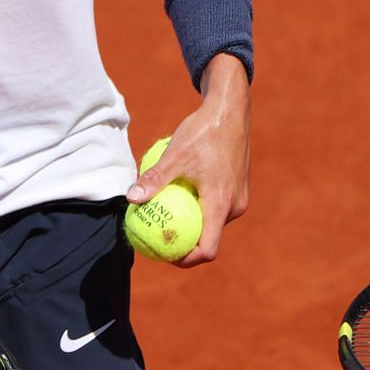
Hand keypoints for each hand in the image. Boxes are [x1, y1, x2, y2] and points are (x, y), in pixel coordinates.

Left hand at [127, 53, 250, 267]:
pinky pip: (218, 205)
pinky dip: (201, 206)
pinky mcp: (239, 187)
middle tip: (160, 237)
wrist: (231, 109)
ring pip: (214, 221)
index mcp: (221, 204)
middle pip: (210, 237)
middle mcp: (235, 205)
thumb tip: (130, 199)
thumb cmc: (203, 131)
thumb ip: (154, 180)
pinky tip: (180, 194)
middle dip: (186, 242)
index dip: (187, 260)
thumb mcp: (175, 155)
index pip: (207, 249)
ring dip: (193, 222)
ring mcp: (239, 196)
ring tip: (167, 217)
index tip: (166, 256)